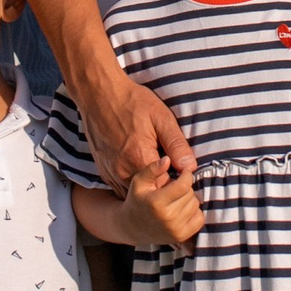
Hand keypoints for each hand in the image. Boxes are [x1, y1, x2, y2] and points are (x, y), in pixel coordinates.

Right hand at [77, 65, 194, 194]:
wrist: (98, 94)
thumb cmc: (132, 102)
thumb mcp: (161, 118)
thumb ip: (176, 144)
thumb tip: (191, 167)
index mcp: (139, 158)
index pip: (166, 188)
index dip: (179, 185)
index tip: (185, 176)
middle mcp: (122, 171)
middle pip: (150, 196)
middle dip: (164, 191)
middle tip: (173, 174)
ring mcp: (111, 173)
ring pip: (135, 195)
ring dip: (148, 190)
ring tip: (159, 173)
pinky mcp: (104, 172)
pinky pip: (122, 189)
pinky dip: (134, 186)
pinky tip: (141, 170)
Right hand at [128, 169, 203, 248]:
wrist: (132, 227)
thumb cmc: (137, 200)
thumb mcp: (139, 181)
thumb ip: (152, 169)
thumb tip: (167, 159)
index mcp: (156, 202)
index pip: (183, 185)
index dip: (186, 175)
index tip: (183, 172)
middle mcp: (167, 217)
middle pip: (190, 194)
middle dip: (185, 187)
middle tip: (175, 188)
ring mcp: (175, 229)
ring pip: (195, 204)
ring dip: (189, 198)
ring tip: (176, 198)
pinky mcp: (182, 237)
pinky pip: (200, 218)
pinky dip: (194, 212)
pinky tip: (182, 209)